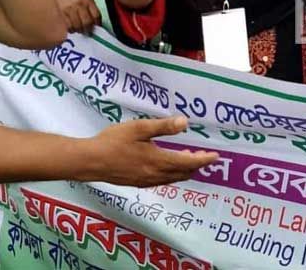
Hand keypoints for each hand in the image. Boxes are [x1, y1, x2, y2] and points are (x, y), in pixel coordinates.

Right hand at [55, 0, 98, 34]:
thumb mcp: (86, 1)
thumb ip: (91, 11)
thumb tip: (96, 25)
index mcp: (89, 1)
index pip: (96, 16)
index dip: (97, 24)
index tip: (96, 28)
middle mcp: (80, 4)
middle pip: (87, 22)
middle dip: (88, 30)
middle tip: (87, 32)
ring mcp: (71, 8)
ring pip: (78, 25)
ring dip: (79, 30)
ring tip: (80, 30)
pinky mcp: (63, 13)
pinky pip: (69, 26)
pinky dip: (72, 30)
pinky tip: (72, 28)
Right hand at [84, 116, 217, 186]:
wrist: (90, 161)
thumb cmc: (113, 141)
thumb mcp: (139, 128)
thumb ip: (163, 126)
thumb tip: (185, 123)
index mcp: (158, 160)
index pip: (188, 161)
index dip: (203, 159)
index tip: (215, 156)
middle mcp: (155, 174)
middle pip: (183, 173)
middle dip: (197, 166)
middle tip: (206, 157)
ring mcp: (146, 181)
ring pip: (173, 178)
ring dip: (185, 171)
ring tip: (192, 161)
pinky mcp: (138, 183)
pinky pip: (162, 181)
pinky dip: (173, 175)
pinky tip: (169, 167)